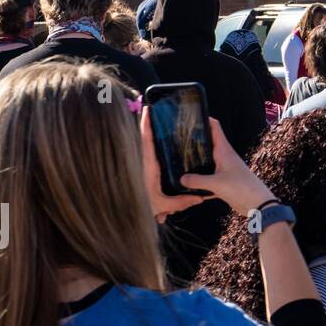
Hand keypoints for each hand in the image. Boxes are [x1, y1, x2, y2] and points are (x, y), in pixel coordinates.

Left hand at [141, 107, 209, 222]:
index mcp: (148, 167)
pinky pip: (147, 154)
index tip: (148, 109)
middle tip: (154, 108)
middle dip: (148, 123)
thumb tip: (199, 197)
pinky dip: (151, 145)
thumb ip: (182, 201)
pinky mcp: (143, 170)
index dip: (146, 124)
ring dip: (149, 133)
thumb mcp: (164, 205)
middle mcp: (144, 164)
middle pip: (145, 138)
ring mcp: (142, 166)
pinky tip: (159, 141)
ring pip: (146, 146)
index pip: (146, 141)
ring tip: (156, 119)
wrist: (126, 217)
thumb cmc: (141, 209)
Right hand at [182, 117, 275, 217]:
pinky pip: (209, 174)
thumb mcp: (217, 184)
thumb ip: (197, 180)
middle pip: (209, 143)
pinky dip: (200, 176)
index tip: (192, 116)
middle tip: (178, 137)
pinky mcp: (224, 180)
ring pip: (208, 159)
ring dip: (197, 158)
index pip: (215, 128)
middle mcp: (224, 157)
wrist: (257, 204)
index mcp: (224, 151)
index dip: (206, 119)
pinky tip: (188, 180)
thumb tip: (180, 178)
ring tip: (179, 156)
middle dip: (196, 139)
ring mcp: (224, 168)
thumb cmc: (241, 188)